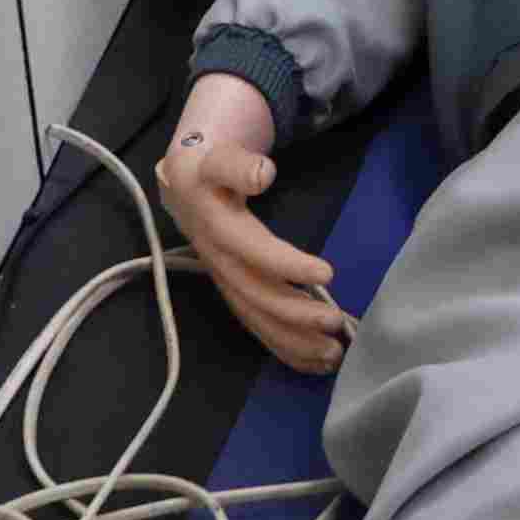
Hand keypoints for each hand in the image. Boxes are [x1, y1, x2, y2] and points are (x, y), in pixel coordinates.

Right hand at [155, 74, 347, 372]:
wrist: (183, 183)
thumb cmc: (210, 167)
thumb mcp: (220, 156)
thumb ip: (239, 164)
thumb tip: (264, 174)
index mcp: (217, 227)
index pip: (252, 250)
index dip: (286, 265)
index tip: (327, 272)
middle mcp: (219, 261)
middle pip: (255, 295)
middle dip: (296, 314)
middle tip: (336, 322)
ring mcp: (225, 282)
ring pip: (256, 320)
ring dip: (294, 342)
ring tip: (333, 355)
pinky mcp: (233, 293)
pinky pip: (257, 327)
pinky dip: (286, 349)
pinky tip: (315, 363)